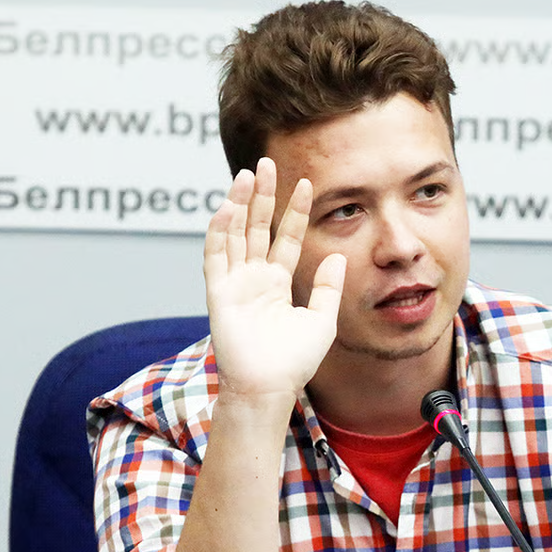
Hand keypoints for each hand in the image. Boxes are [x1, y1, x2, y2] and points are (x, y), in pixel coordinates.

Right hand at [203, 157, 345, 400]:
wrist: (269, 387)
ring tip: (247, 175)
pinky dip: (219, 232)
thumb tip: (336, 255)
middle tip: (267, 164)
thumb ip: (327, 287)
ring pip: (235, 234)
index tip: (305, 184)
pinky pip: (216, 257)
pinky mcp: (218, 294)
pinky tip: (227, 208)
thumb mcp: (322, 321)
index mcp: (277, 283)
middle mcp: (253, 279)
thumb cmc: (294, 363)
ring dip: (239, 205)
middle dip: (262, 196)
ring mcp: (234, 284)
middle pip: (257, 228)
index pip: (284, 238)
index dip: (293, 211)